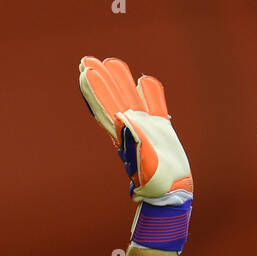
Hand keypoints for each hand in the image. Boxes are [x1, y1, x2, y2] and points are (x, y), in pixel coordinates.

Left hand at [78, 56, 191, 205]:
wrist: (172, 193)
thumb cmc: (157, 184)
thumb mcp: (144, 163)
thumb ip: (135, 140)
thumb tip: (120, 118)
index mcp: (124, 135)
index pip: (105, 108)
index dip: (95, 90)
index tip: (85, 72)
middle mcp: (131, 128)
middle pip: (113, 98)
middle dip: (101, 80)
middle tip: (86, 60)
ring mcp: (146, 127)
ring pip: (132, 98)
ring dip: (122, 81)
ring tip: (112, 62)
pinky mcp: (161, 130)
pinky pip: (156, 106)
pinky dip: (151, 92)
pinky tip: (144, 81)